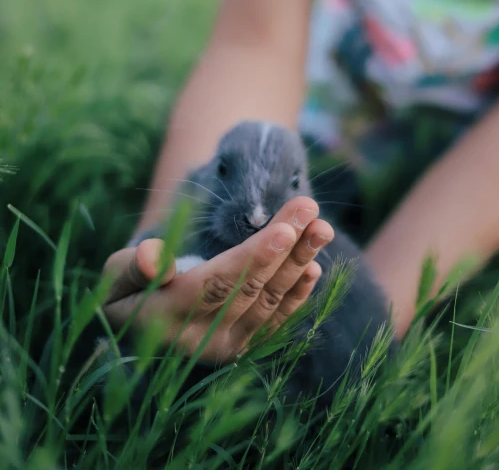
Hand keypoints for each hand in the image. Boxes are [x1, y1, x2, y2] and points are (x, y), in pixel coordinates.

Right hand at [102, 197, 332, 363]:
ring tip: (322, 229)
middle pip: (251, 289)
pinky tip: (314, 267)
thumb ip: (133, 268)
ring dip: (298, 264)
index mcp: (165, 317)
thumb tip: (152, 257)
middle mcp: (200, 340)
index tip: (285, 229)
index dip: (253, 257)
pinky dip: (297, 295)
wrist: (136, 326)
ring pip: (269, 302)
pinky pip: (274, 322)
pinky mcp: (241, 348)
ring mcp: (224, 348)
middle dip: (286, 248)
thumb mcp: (115, 276)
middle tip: (311, 211)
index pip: (217, 284)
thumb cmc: (125, 289)